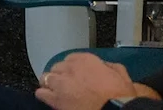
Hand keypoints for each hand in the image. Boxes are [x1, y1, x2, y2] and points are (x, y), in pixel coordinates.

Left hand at [37, 52, 159, 107]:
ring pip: (46, 78)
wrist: (113, 109)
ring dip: (50, 83)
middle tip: (66, 85)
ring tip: (55, 91)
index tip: (75, 75)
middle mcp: (70, 68)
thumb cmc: (120, 95)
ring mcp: (61, 83)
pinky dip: (44, 95)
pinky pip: (41, 93)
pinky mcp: (56, 99)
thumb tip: (106, 67)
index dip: (72, 68)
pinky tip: (49, 98)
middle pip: (57, 67)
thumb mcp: (121, 75)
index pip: (71, 58)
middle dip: (61, 75)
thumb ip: (111, 67)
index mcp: (86, 60)